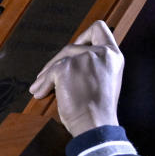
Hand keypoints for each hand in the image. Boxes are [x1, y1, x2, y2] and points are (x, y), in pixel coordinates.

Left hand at [29, 20, 122, 136]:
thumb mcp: (104, 80)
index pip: (100, 29)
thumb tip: (68, 60)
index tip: (76, 47)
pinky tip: (41, 94)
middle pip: (72, 46)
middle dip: (57, 61)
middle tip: (49, 74)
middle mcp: (100, 53)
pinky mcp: (66, 68)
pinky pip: (48, 74)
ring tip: (41, 87)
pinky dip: (43, 85)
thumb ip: (93, 65)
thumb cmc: (98, 110)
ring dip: (47, 75)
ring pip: (58, 61)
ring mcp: (83, 59)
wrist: (95, 126)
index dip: (85, 35)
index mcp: (113, 56)